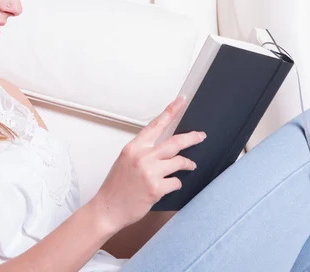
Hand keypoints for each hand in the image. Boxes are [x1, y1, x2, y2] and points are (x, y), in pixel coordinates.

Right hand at [90, 96, 205, 232]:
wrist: (108, 208)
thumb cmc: (116, 186)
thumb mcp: (125, 160)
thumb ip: (143, 151)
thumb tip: (164, 147)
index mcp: (133, 147)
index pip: (156, 125)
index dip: (170, 111)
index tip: (181, 101)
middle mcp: (142, 157)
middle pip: (175, 142)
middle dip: (192, 138)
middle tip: (201, 136)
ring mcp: (150, 173)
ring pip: (179, 162)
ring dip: (187, 164)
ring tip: (190, 165)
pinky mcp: (156, 189)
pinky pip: (176, 182)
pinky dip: (175, 183)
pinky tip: (169, 186)